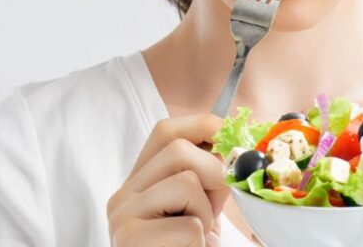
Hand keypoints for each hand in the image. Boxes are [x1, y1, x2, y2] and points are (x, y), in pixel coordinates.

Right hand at [107, 114, 228, 246]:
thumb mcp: (197, 204)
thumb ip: (206, 173)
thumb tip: (240, 140)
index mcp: (138, 181)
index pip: (165, 130)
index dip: (204, 127)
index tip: (233, 140)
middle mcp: (123, 195)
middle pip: (178, 150)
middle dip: (214, 173)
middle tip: (217, 205)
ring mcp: (123, 219)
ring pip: (186, 182)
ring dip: (207, 211)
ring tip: (197, 236)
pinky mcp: (131, 241)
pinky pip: (189, 226)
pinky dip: (201, 242)